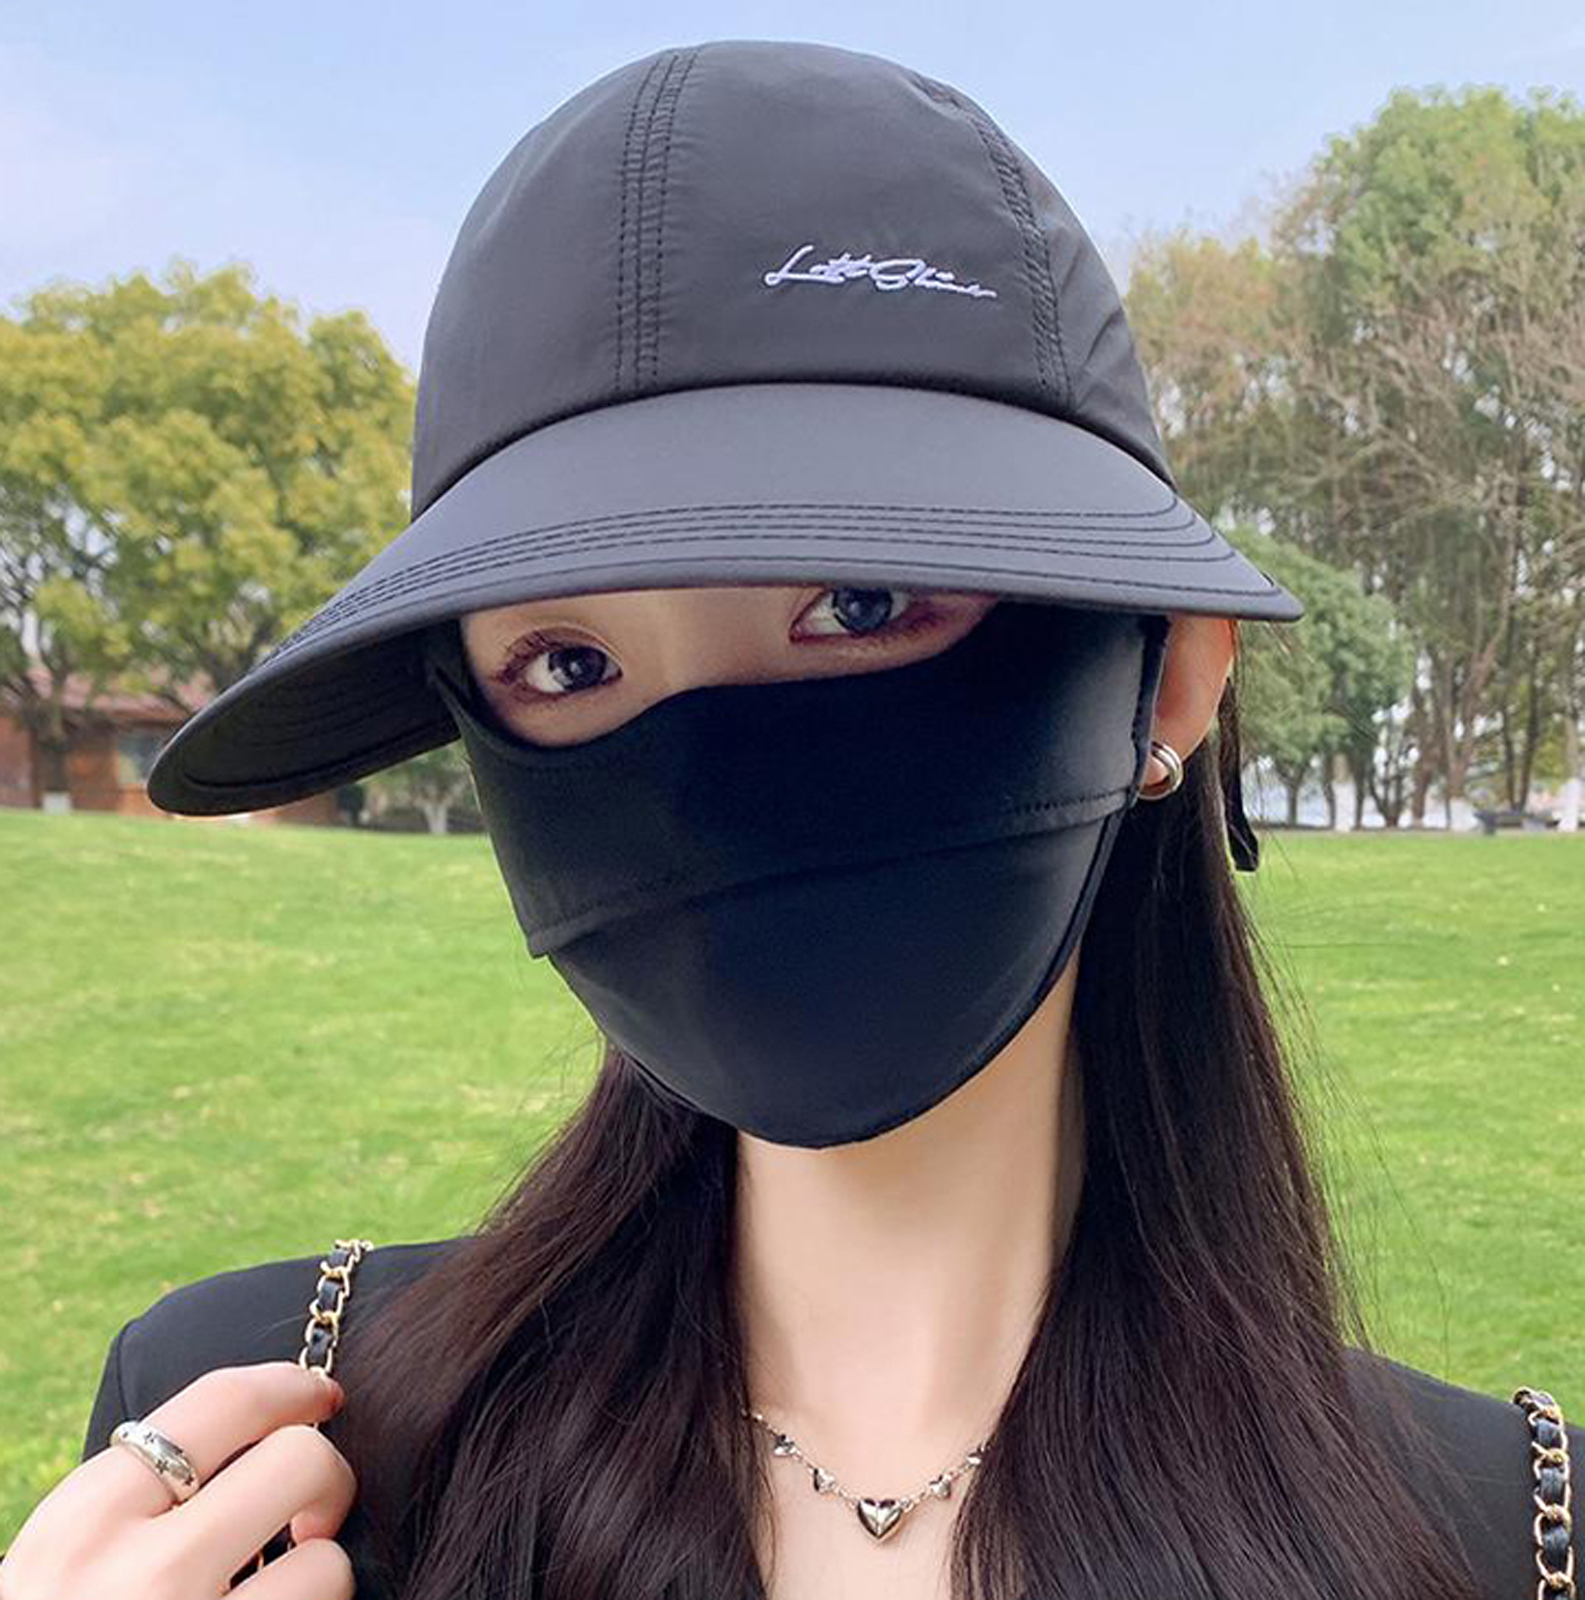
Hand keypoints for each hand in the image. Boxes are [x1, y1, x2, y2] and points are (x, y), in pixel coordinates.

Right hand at [0, 1360, 354, 1597]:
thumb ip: (145, 1499)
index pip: (221, 1401)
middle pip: (299, 1462)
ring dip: (318, 1581)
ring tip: (277, 1598)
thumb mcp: (68, 1560)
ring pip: (326, 1564)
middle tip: (307, 1518)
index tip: (322, 1397)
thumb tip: (275, 1421)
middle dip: (327, 1482)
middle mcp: (137, 1577)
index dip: (291, 1386)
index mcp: (84, 1522)